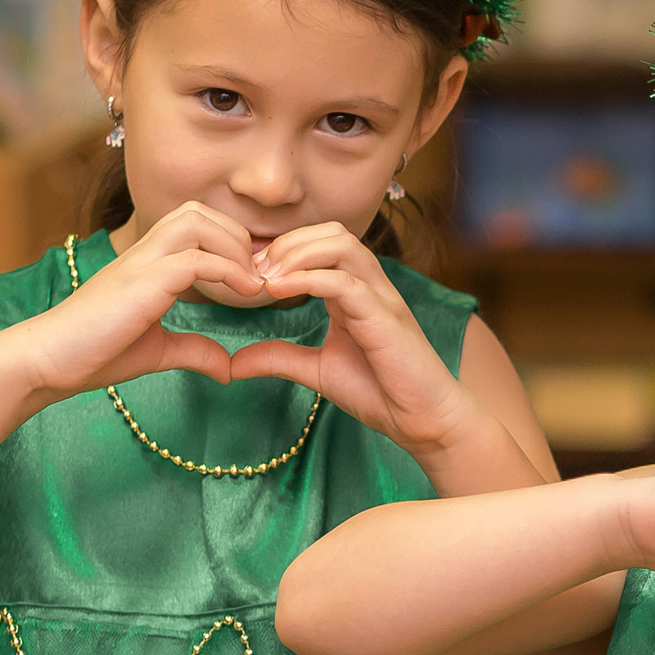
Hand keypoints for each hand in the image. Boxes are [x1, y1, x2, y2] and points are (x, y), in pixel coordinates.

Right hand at [0, 202, 261, 399]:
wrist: (47, 361)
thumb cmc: (94, 353)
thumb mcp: (157, 351)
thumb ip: (193, 351)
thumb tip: (228, 367)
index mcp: (146, 261)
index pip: (196, 224)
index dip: (232, 244)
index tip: (255, 279)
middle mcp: (143, 252)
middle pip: (198, 211)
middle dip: (237, 238)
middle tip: (256, 277)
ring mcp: (140, 262)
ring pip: (197, 222)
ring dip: (234, 247)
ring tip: (251, 283)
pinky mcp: (140, 282)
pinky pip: (194, 259)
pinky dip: (227, 270)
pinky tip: (247, 294)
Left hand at [227, 223, 477, 450]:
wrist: (422, 421)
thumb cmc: (380, 392)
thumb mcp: (316, 370)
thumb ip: (279, 359)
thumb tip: (233, 363)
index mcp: (357, 292)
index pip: (322, 244)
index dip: (283, 250)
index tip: (248, 273)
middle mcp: (371, 286)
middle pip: (332, 233)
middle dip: (288, 244)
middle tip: (254, 272)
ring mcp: (381, 298)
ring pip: (342, 245)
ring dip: (297, 254)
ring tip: (266, 278)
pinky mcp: (384, 317)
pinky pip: (345, 282)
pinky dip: (308, 279)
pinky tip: (278, 291)